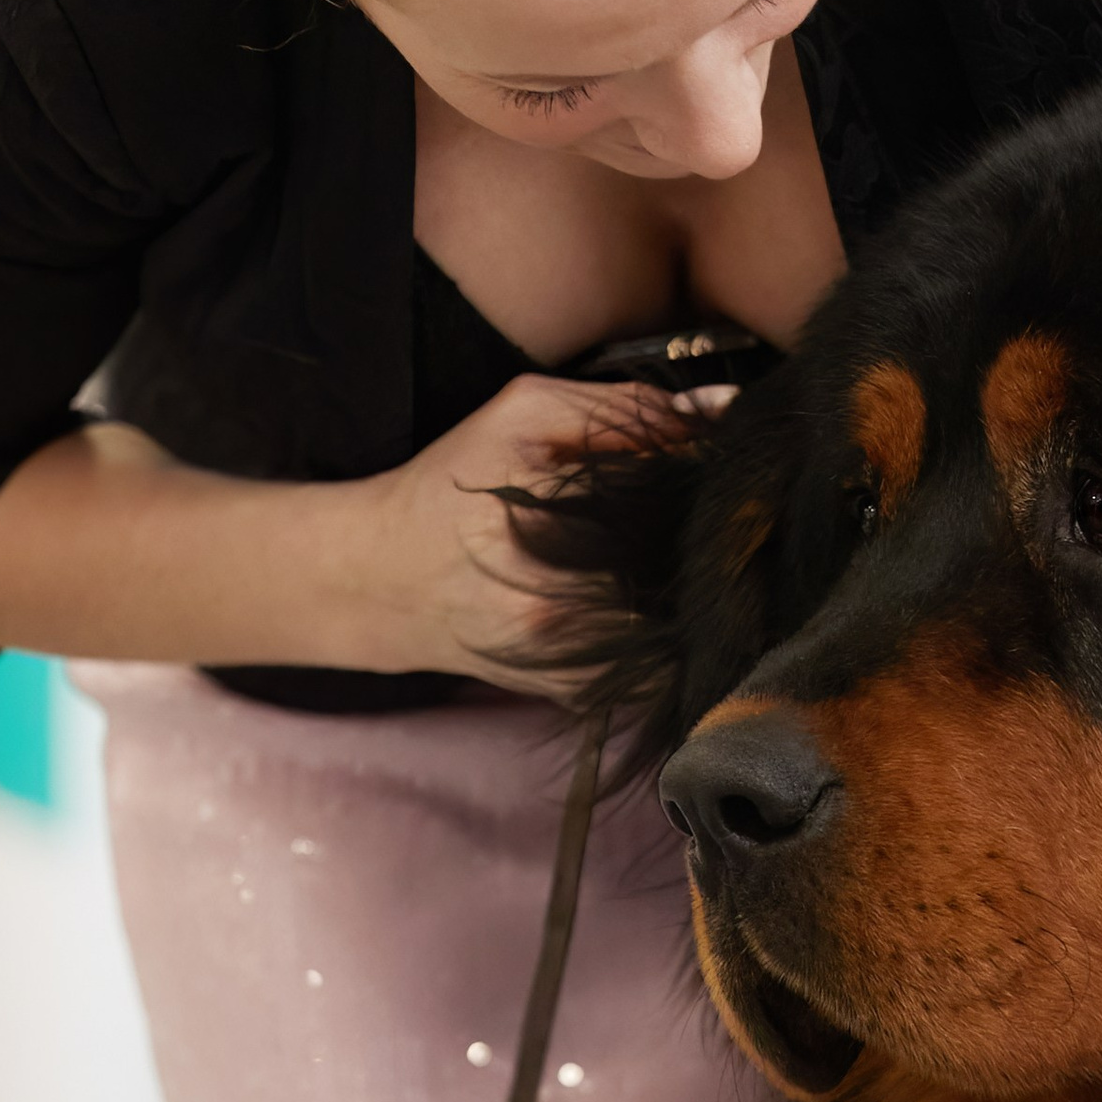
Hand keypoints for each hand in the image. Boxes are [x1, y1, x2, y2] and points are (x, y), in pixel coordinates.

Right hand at [340, 374, 732, 697]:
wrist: (383, 581)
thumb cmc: (452, 489)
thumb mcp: (522, 414)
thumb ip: (623, 409)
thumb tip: (718, 415)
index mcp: (552, 528)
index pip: (682, 501)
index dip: (707, 481)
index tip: (712, 467)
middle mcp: (564, 605)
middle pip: (694, 567)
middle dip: (707, 537)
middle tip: (703, 512)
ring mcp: (573, 660)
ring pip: (688, 621)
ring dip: (696, 586)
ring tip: (675, 553)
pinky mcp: (580, 692)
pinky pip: (664, 663)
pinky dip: (671, 629)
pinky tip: (647, 596)